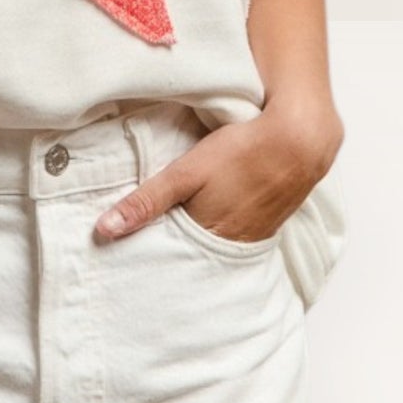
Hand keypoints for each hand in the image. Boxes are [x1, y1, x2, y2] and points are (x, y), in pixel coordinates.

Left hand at [93, 102, 343, 242]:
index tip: (121, 260)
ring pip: (211, 249)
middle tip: (139, 256)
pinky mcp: (264, 224)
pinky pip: (233, 239)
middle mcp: (228, 247)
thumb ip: (146, 201)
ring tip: (169, 241)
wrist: (299, 142)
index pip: (166, 260)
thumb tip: (104, 230)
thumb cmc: (240, 152)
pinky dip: (216, 236)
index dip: (145, 257)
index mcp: (205, 238)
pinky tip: (208, 224)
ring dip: (193, 246)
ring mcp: (251, 238)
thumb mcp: (185, 173)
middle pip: (189, 259)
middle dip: (168, 257)